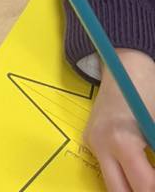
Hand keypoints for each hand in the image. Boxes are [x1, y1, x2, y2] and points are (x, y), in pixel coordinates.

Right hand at [85, 50, 154, 190]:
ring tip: (147, 181)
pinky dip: (126, 176)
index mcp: (122, 140)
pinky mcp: (91, 139)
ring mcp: (93, 142)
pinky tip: (141, 172)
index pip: (144, 186)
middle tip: (153, 187)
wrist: (125, 61)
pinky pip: (109, 169)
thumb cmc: (149, 88)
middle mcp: (101, 145)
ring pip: (113, 185)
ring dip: (132, 187)